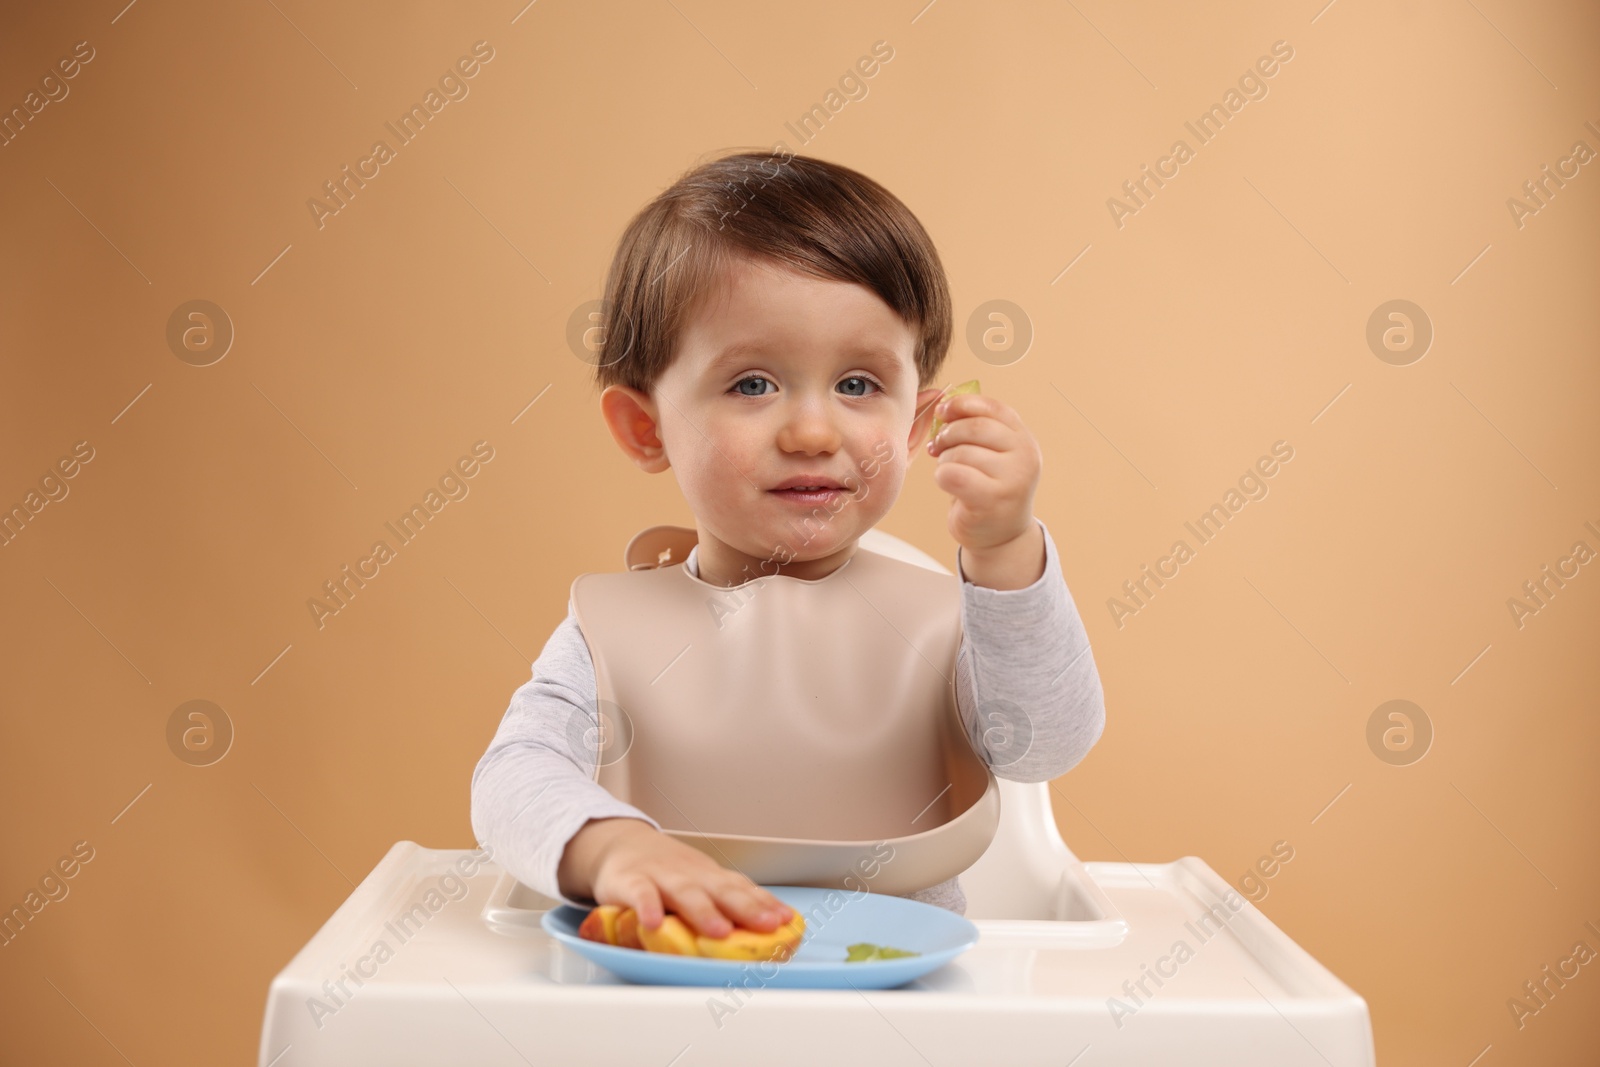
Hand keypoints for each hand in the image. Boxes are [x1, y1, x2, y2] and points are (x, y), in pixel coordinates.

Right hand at [565, 817, 794, 937]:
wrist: (621, 843)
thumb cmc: (667, 872)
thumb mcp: (699, 881)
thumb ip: (724, 901)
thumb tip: (766, 928)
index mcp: (709, 877)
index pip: (742, 888)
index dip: (765, 903)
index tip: (786, 920)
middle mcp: (691, 875)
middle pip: (722, 890)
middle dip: (748, 908)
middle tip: (769, 925)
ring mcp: (661, 877)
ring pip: (685, 894)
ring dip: (704, 912)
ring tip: (720, 931)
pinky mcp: (629, 882)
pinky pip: (640, 895)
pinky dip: (647, 908)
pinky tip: (653, 924)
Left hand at [925, 391, 1043, 579]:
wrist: (1000, 535)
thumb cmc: (988, 489)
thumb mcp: (991, 454)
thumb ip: (975, 428)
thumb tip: (944, 403)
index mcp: (1024, 439)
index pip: (993, 408)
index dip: (962, 405)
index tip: (942, 411)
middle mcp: (1025, 457)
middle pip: (973, 428)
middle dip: (948, 435)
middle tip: (938, 447)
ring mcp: (1013, 479)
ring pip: (960, 453)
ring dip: (945, 461)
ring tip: (950, 471)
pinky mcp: (992, 500)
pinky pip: (952, 475)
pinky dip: (942, 477)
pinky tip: (949, 484)